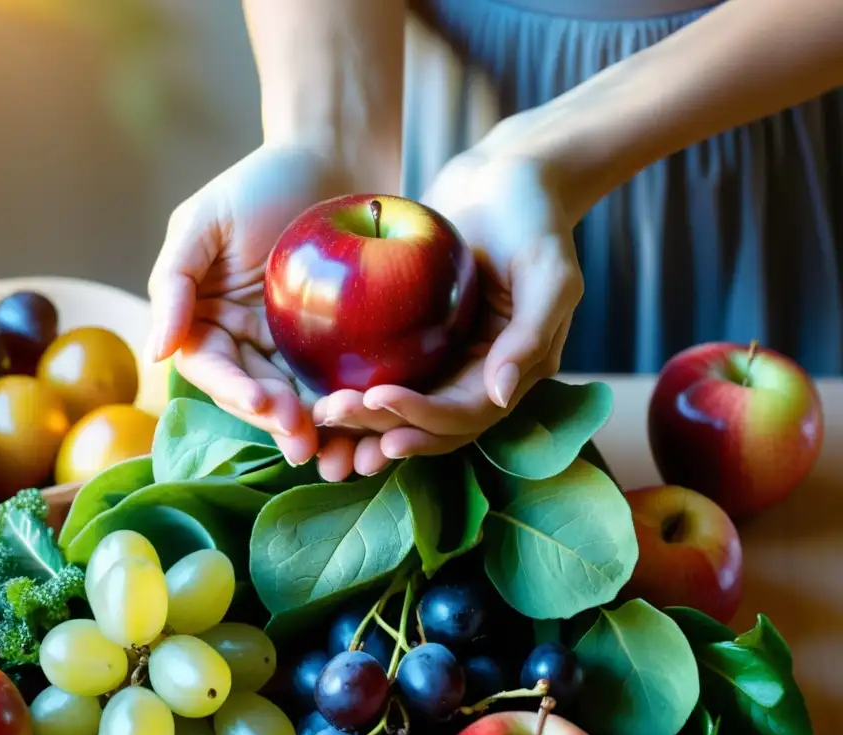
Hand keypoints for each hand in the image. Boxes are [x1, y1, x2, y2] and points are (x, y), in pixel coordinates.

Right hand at [146, 142, 354, 465]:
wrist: (335, 155)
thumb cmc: (263, 180)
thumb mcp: (203, 221)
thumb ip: (172, 283)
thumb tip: (155, 352)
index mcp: (205, 318)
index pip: (212, 366)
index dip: (233, 391)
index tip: (263, 406)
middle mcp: (244, 339)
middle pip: (254, 393)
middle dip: (277, 421)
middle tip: (307, 444)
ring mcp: (290, 345)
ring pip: (294, 399)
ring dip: (311, 429)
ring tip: (335, 452)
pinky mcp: (333, 344)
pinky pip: (334, 382)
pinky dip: (344, 406)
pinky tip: (364, 425)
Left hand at [310, 147, 583, 479]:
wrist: (504, 177)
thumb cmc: (534, 217)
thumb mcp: (550, 272)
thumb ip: (530, 336)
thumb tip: (501, 395)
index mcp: (512, 371)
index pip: (465, 414)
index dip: (423, 417)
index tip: (377, 400)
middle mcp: (476, 375)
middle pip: (427, 421)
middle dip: (382, 428)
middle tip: (332, 414)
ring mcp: (444, 357)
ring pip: (400, 404)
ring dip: (363, 418)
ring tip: (321, 413)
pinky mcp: (414, 335)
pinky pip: (383, 366)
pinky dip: (355, 381)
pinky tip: (315, 382)